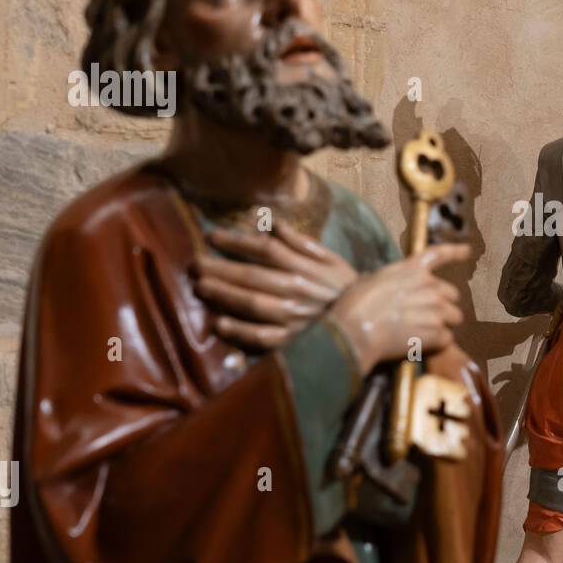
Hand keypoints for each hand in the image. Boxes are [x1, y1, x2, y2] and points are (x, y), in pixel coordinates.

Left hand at [196, 220, 359, 349]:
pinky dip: (240, 331)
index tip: (212, 236)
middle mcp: (297, 290)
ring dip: (224, 294)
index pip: (265, 249)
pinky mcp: (292, 341)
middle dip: (219, 268)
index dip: (236, 241)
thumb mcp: (330, 258)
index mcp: (305, 268)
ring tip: (201, 287)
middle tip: (194, 263)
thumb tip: (270, 221)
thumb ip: (300, 241)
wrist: (367, 321)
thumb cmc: (343, 287)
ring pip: (253, 304)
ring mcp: (294, 317)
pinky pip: (262, 337)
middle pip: (252, 275)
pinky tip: (220, 324)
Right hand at [327, 243, 469, 371]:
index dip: (456, 251)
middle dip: (443, 305)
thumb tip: (386, 286)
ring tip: (421, 333)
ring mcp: (436, 309)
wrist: (356, 331)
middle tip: (425, 317)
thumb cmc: (355, 306)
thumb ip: (388, 281)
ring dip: (442, 325)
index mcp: (412, 270)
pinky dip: (437, 344)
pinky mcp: (437, 333)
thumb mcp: (368, 281)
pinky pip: (447, 339)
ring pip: (454, 318)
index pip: (439, 254)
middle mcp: (429, 286)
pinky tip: (419, 345)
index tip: (468, 250)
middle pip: (452, 295)